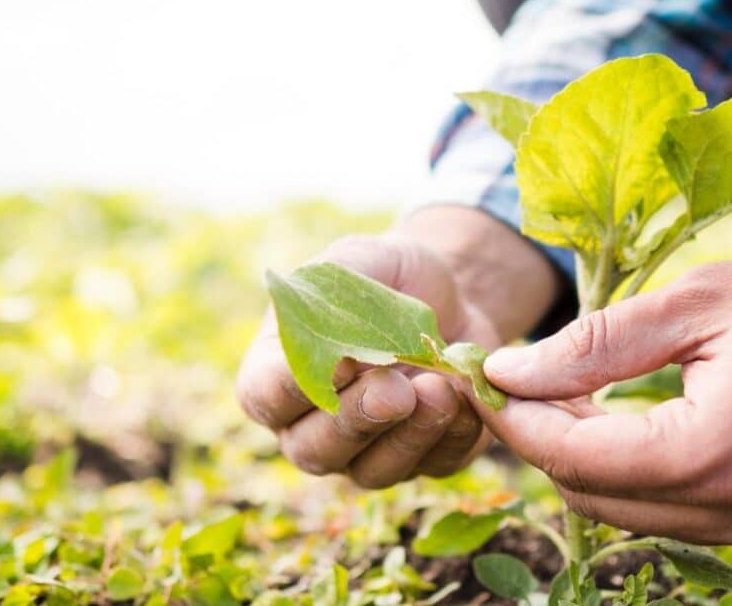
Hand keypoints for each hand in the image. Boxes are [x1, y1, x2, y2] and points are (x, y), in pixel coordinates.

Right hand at [237, 234, 500, 487]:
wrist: (452, 295)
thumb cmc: (387, 277)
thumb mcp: (358, 261)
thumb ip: (334, 295)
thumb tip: (337, 352)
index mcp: (278, 373)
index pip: (265, 397)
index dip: (293, 388)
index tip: (337, 361)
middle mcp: (313, 425)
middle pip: (315, 450)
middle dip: (357, 419)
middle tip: (396, 389)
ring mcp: (367, 451)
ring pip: (373, 471)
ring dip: (408, 436)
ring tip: (439, 390)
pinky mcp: (425, 459)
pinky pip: (434, 465)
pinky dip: (454, 435)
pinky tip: (466, 397)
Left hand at [476, 246, 731, 546]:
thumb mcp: (702, 302)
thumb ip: (597, 343)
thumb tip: (510, 370)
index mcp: (710, 454)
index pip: (572, 456)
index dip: (516, 417)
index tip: (483, 375)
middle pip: (591, 496)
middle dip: (543, 440)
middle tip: (519, 381)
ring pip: (629, 514)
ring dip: (587, 461)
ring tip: (569, 395)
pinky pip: (676, 515)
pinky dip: (637, 475)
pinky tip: (630, 422)